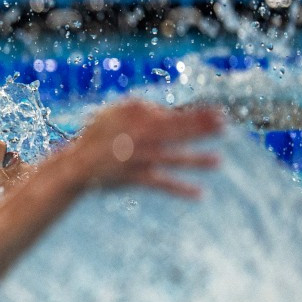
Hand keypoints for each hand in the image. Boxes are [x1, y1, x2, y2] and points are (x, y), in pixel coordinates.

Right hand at [68, 99, 223, 198]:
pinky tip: (200, 194)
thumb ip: (138, 108)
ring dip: (196, 159)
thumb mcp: (113, 114)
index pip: (173, 117)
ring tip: (219, 161)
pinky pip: (162, 184)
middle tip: (225, 127)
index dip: (196, 115)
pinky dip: (180, 189)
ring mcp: (139, 160)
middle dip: (201, 129)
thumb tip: (162, 109)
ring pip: (172, 158)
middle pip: (176, 133)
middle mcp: (140, 140)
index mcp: (136, 123)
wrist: (76, 165)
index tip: (218, 112)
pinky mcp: (136, 179)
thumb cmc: (96, 137)